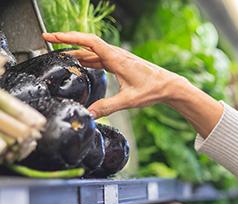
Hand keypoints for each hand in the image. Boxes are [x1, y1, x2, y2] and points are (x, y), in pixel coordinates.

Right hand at [41, 32, 185, 117]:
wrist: (170, 86)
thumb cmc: (153, 90)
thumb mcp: (129, 101)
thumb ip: (107, 107)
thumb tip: (89, 114)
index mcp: (116, 59)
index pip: (88, 42)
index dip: (68, 37)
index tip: (52, 36)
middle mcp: (116, 55)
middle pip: (86, 43)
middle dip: (66, 40)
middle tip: (47, 39)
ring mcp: (118, 58)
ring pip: (92, 51)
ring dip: (76, 50)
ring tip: (59, 53)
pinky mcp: (121, 63)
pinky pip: (99, 57)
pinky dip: (87, 58)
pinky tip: (80, 62)